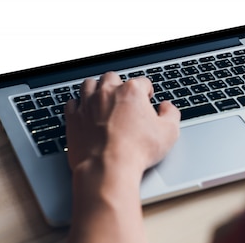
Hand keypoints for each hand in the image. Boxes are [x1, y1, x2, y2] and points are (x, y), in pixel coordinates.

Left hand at [65, 72, 179, 176]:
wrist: (108, 168)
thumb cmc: (137, 151)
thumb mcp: (169, 133)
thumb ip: (171, 114)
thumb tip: (167, 107)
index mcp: (131, 91)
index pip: (142, 81)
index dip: (147, 91)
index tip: (147, 99)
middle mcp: (108, 92)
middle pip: (112, 77)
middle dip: (119, 85)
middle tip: (123, 98)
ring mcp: (88, 104)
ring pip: (89, 84)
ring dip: (96, 89)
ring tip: (101, 98)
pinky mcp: (73, 118)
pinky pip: (72, 102)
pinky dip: (78, 104)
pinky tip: (83, 111)